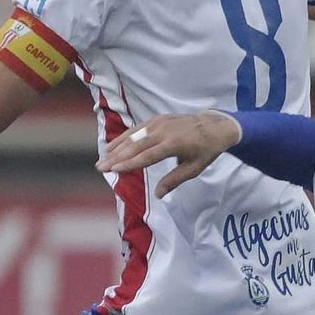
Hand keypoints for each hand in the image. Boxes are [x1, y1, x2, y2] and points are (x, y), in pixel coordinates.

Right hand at [97, 111, 241, 199]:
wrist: (214, 125)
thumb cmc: (205, 150)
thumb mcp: (194, 168)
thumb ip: (174, 180)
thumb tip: (158, 194)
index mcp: (174, 144)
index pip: (148, 156)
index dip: (130, 163)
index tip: (115, 170)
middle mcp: (164, 131)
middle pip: (136, 146)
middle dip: (116, 157)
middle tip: (101, 167)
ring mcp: (159, 123)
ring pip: (133, 136)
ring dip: (116, 147)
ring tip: (102, 159)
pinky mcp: (156, 119)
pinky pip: (137, 129)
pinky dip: (123, 137)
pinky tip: (112, 146)